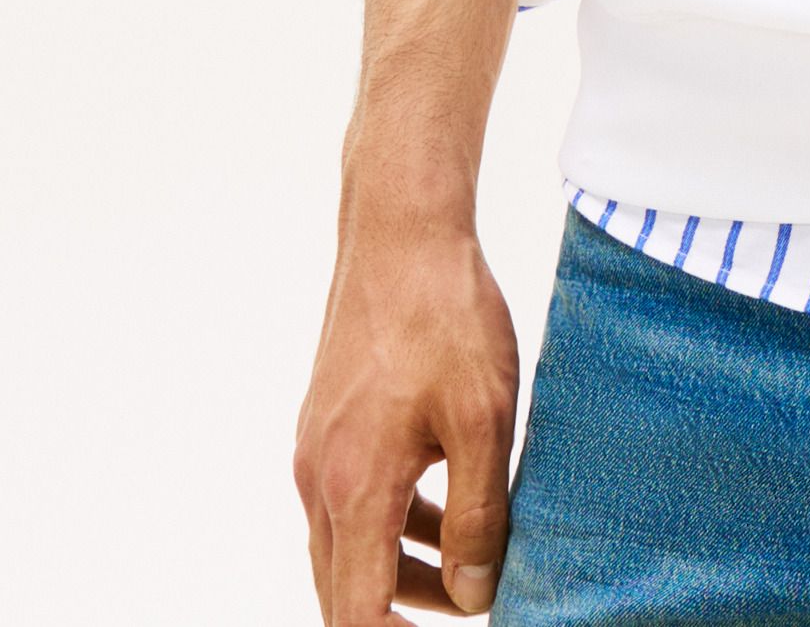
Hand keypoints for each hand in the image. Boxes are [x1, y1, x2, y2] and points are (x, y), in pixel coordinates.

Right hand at [294, 209, 517, 622]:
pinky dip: (394, 521)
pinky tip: (447, 507)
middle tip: (464, 613)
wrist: (400, 228)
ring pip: (349, 543)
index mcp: (354, 490)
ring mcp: (318, 448)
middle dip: (399, 619)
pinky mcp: (330, 421)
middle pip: (345, 589)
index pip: (356, 616)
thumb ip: (478, 515)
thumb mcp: (484, 419)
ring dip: (401, 570)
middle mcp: (320, 478)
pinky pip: (353, 497)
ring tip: (467, 575)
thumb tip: (473, 595)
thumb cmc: (446, 315)